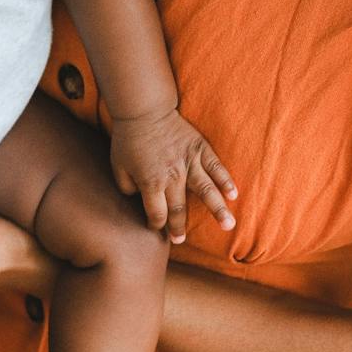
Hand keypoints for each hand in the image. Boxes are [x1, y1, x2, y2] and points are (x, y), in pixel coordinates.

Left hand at [110, 109, 236, 243]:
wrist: (143, 110)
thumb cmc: (128, 139)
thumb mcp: (117, 165)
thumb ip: (126, 187)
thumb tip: (138, 198)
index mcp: (151, 182)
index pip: (156, 213)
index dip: (156, 224)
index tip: (157, 228)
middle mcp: (172, 176)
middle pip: (179, 208)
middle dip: (179, 227)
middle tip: (181, 240)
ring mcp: (189, 162)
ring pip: (206, 191)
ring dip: (218, 210)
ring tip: (228, 226)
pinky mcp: (200, 149)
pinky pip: (216, 167)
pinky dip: (225, 180)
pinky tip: (233, 194)